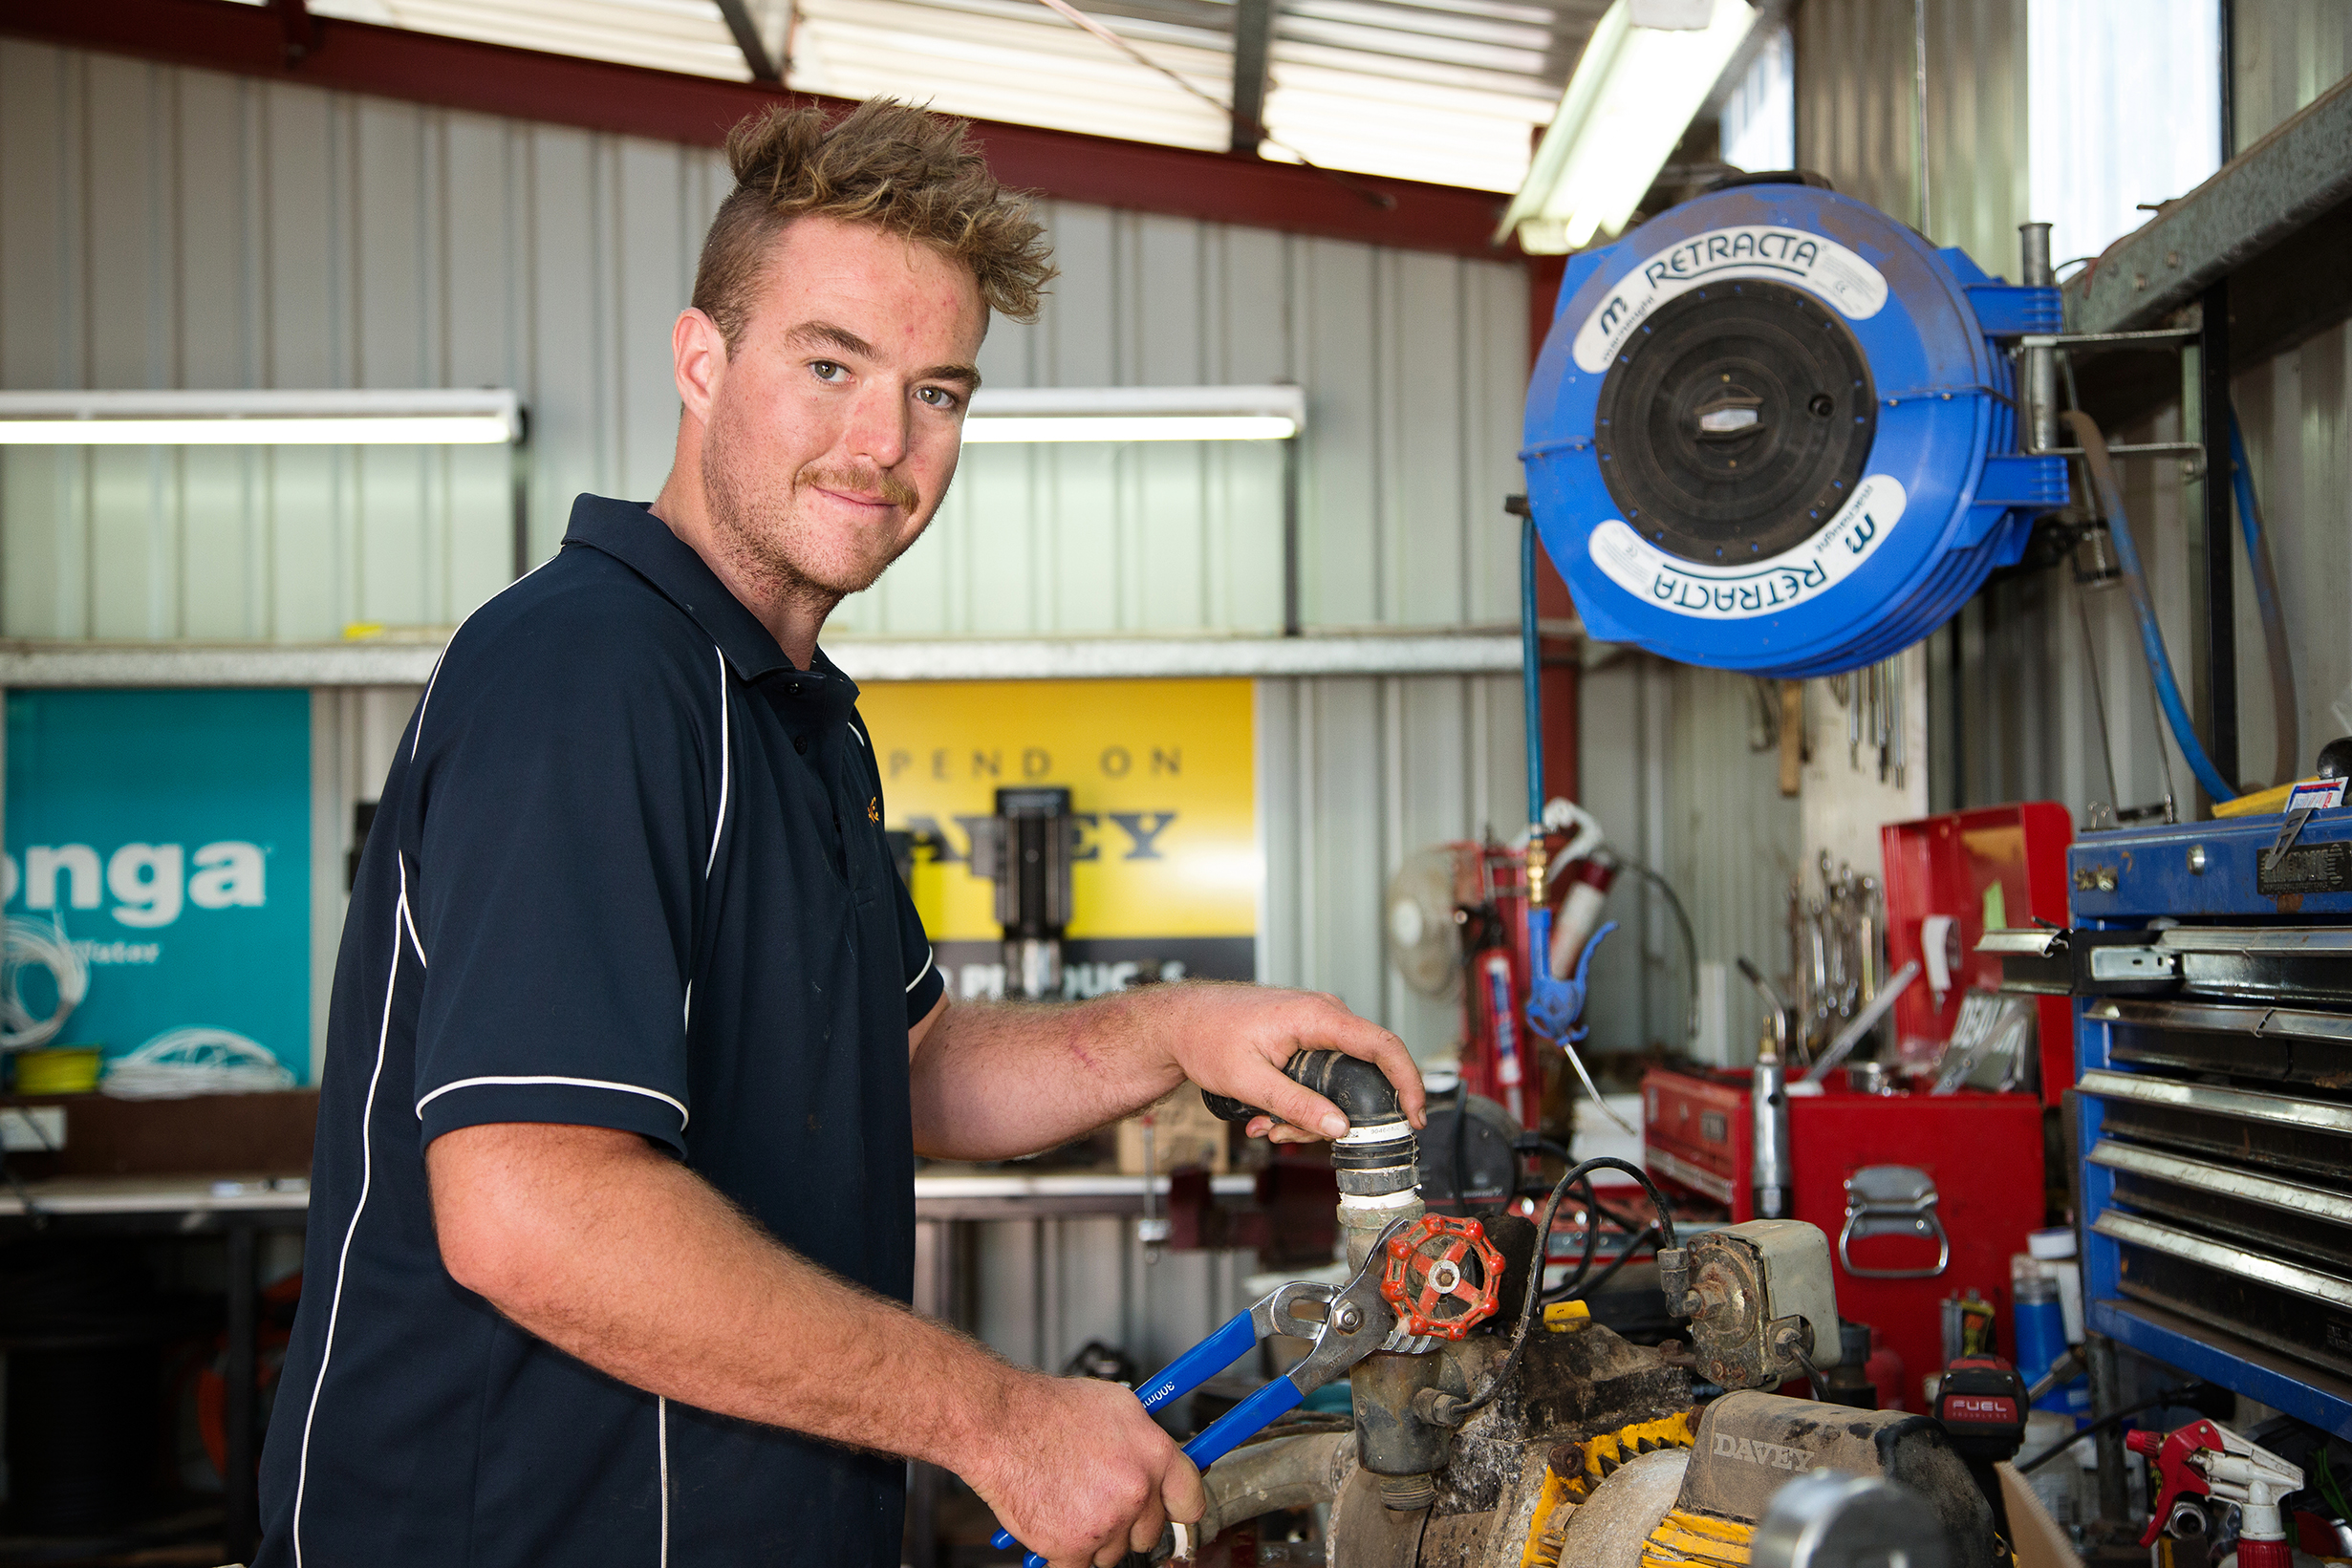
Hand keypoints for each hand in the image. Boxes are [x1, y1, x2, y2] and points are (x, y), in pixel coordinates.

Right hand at [968, 1371, 1203, 1566]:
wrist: (1003, 1426)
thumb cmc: (1050, 1411)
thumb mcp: (1117, 1407)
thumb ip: (1146, 1441)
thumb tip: (1160, 1461)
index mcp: (1153, 1456)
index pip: (1190, 1500)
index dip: (1178, 1508)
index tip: (1170, 1512)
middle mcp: (1135, 1492)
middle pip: (1150, 1533)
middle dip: (1129, 1523)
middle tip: (1102, 1501)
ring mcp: (1105, 1523)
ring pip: (1114, 1552)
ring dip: (1097, 1538)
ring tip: (1071, 1502)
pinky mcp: (1071, 1548)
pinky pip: (1079, 1567)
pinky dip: (1066, 1553)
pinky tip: (1056, 1520)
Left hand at [1160, 983, 1425, 1145]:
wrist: (1179, 1021)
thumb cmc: (1206, 1037)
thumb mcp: (1250, 1081)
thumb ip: (1296, 1105)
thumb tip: (1339, 1128)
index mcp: (1316, 1016)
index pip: (1382, 1045)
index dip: (1408, 1081)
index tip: (1416, 1115)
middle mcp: (1323, 1015)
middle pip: (1359, 1073)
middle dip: (1333, 1115)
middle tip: (1292, 1134)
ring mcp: (1315, 1025)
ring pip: (1337, 1081)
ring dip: (1308, 1113)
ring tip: (1267, 1126)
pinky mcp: (1305, 1036)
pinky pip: (1320, 1074)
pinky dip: (1300, 1101)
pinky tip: (1268, 1115)